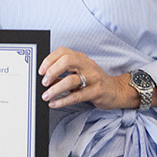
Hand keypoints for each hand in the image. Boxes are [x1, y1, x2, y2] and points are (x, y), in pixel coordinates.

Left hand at [38, 47, 156, 110]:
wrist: (116, 91)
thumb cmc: (94, 81)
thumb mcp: (80, 72)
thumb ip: (64, 73)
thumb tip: (46, 79)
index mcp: (81, 58)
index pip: (63, 52)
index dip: (49, 60)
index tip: (41, 71)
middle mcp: (87, 65)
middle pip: (66, 61)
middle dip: (52, 71)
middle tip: (44, 82)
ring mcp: (93, 78)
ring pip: (70, 80)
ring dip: (55, 89)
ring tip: (46, 96)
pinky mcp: (96, 92)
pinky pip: (76, 96)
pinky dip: (63, 101)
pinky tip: (54, 104)